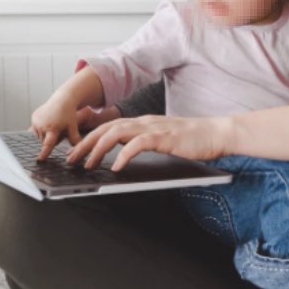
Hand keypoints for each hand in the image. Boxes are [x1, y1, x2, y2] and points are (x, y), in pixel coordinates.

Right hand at [32, 101, 120, 160]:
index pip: (48, 144)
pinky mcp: (34, 117)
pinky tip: (48, 122)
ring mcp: (37, 121)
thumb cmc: (69, 114)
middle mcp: (43, 125)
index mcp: (53, 129)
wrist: (63, 100)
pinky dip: (41, 129)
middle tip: (58, 130)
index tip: (40, 159)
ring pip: (39, 136)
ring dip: (45, 135)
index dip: (44, 152)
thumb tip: (79, 152)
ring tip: (53, 126)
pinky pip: (35, 129)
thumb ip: (75, 140)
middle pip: (44, 141)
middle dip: (50, 139)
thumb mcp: (72, 127)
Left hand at [64, 114, 232, 170]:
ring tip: (88, 164)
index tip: (76, 152)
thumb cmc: (194, 140)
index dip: (90, 139)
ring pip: (117, 133)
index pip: (109, 127)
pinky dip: (124, 154)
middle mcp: (144, 122)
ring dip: (99, 148)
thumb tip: (125, 155)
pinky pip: (138, 144)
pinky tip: (117, 166)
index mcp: (143, 123)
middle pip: (106, 129)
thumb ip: (146, 143)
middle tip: (71, 159)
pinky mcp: (165, 138)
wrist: (217, 133)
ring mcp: (154, 128)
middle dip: (85, 144)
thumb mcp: (164, 140)